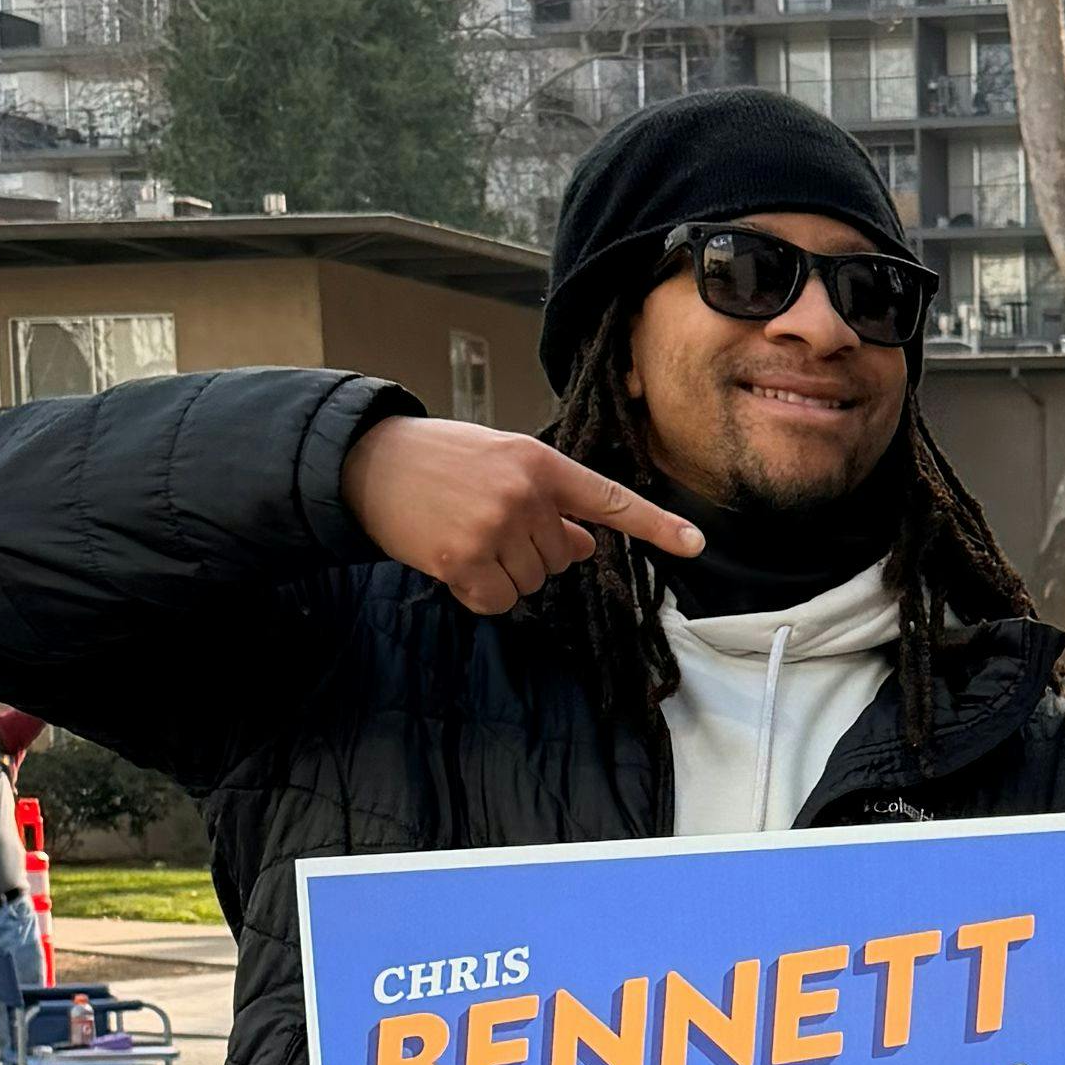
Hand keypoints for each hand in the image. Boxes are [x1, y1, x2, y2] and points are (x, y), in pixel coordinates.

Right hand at [347, 411, 703, 619]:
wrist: (370, 462)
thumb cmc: (440, 461)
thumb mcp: (503, 463)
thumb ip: (549, 500)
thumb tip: (584, 545)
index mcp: (540, 463)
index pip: (608, 500)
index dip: (654, 526)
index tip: (694, 544)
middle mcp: (525, 494)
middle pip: (561, 559)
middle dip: (530, 553)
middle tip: (487, 524)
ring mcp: (496, 527)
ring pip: (531, 583)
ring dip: (503, 573)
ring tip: (466, 536)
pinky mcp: (465, 559)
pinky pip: (499, 602)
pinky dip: (479, 593)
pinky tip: (455, 563)